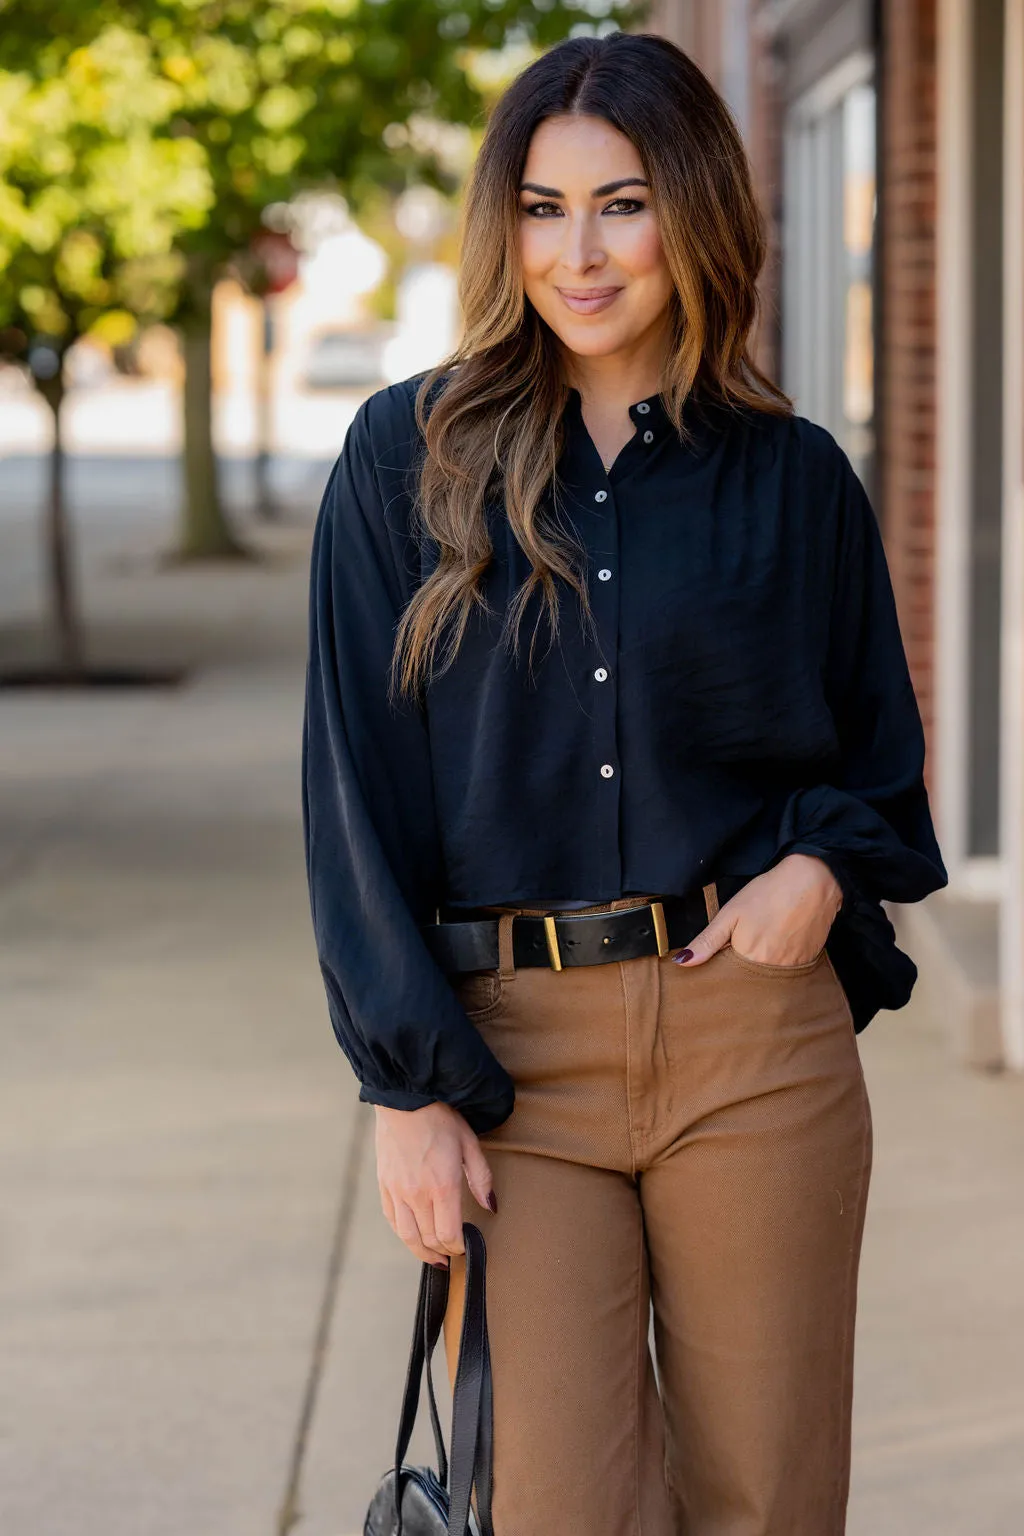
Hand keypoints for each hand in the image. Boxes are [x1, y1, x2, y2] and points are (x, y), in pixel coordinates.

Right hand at [374, 1101, 496, 1267]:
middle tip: (453, 1253)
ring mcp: (397, 1190)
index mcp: (442, 1186)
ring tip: (434, 1256)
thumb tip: (491, 1206)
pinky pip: (392, 1219)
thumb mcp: (470, 1143)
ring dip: (421, 1251)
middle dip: (443, 1251)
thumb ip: (481, 1179)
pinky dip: (403, 1232)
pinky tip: (413, 1234)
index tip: (466, 1246)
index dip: (458, 1247)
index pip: (448, 1235)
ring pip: (407, 1235)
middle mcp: (417, 1194)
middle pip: (429, 1239)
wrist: (406, 1097)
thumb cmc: (441, 1117)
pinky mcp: (384, 1184)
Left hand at [672, 854, 842, 967]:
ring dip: (763, 969)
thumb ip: (707, 941)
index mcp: (748, 960)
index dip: (723, 973)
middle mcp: (771, 970)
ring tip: (764, 943)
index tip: (721, 963)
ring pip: (770, 978)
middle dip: (743, 974)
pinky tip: (781, 943)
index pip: (729, 980)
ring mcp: (792, 968)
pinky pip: (790, 971)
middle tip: (745, 948)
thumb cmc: (768, 893)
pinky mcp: (809, 961)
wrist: (812, 880)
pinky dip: (782, 962)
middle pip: (750, 982)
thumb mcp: (730, 913)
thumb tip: (682, 962)